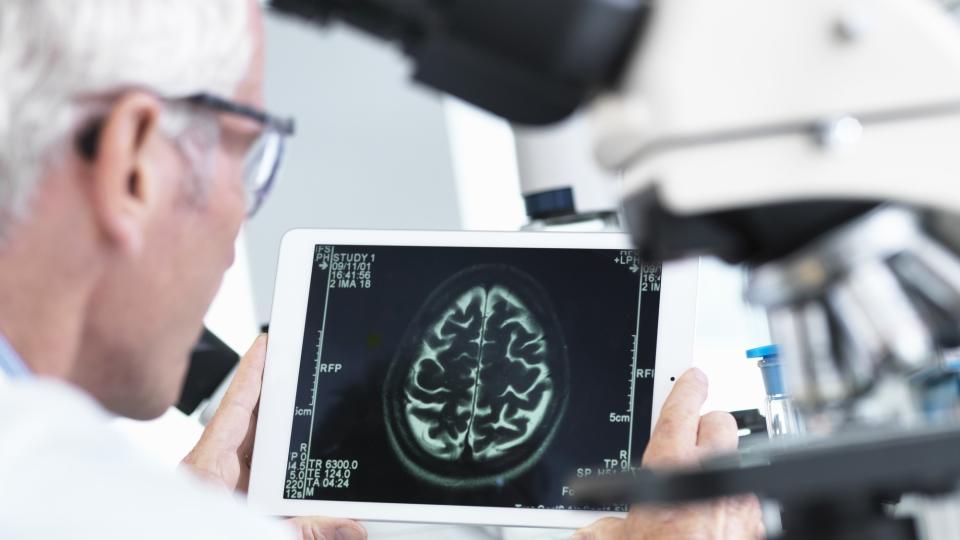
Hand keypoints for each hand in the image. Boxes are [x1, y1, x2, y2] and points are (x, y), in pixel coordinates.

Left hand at [181, 337, 366, 539]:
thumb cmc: (178, 532)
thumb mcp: (249, 531)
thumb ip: (301, 530)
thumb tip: (348, 526)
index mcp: (206, 471)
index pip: (234, 408)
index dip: (253, 373)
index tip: (269, 344)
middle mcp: (215, 480)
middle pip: (254, 432)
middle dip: (284, 411)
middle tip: (311, 382)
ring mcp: (224, 496)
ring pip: (263, 465)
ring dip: (292, 455)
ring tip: (324, 438)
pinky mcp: (235, 512)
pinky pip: (268, 492)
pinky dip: (292, 490)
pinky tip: (316, 496)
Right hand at [573, 368, 763, 539]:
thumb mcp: (609, 539)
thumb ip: (601, 527)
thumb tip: (589, 531)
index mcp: (671, 469)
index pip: (682, 409)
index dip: (688, 387)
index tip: (693, 377)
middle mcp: (713, 478)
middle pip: (722, 424)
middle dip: (709, 427)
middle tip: (691, 440)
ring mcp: (742, 501)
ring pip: (741, 458)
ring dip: (724, 464)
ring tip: (704, 485)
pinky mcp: (759, 523)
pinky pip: (752, 497)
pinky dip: (737, 501)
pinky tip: (720, 517)